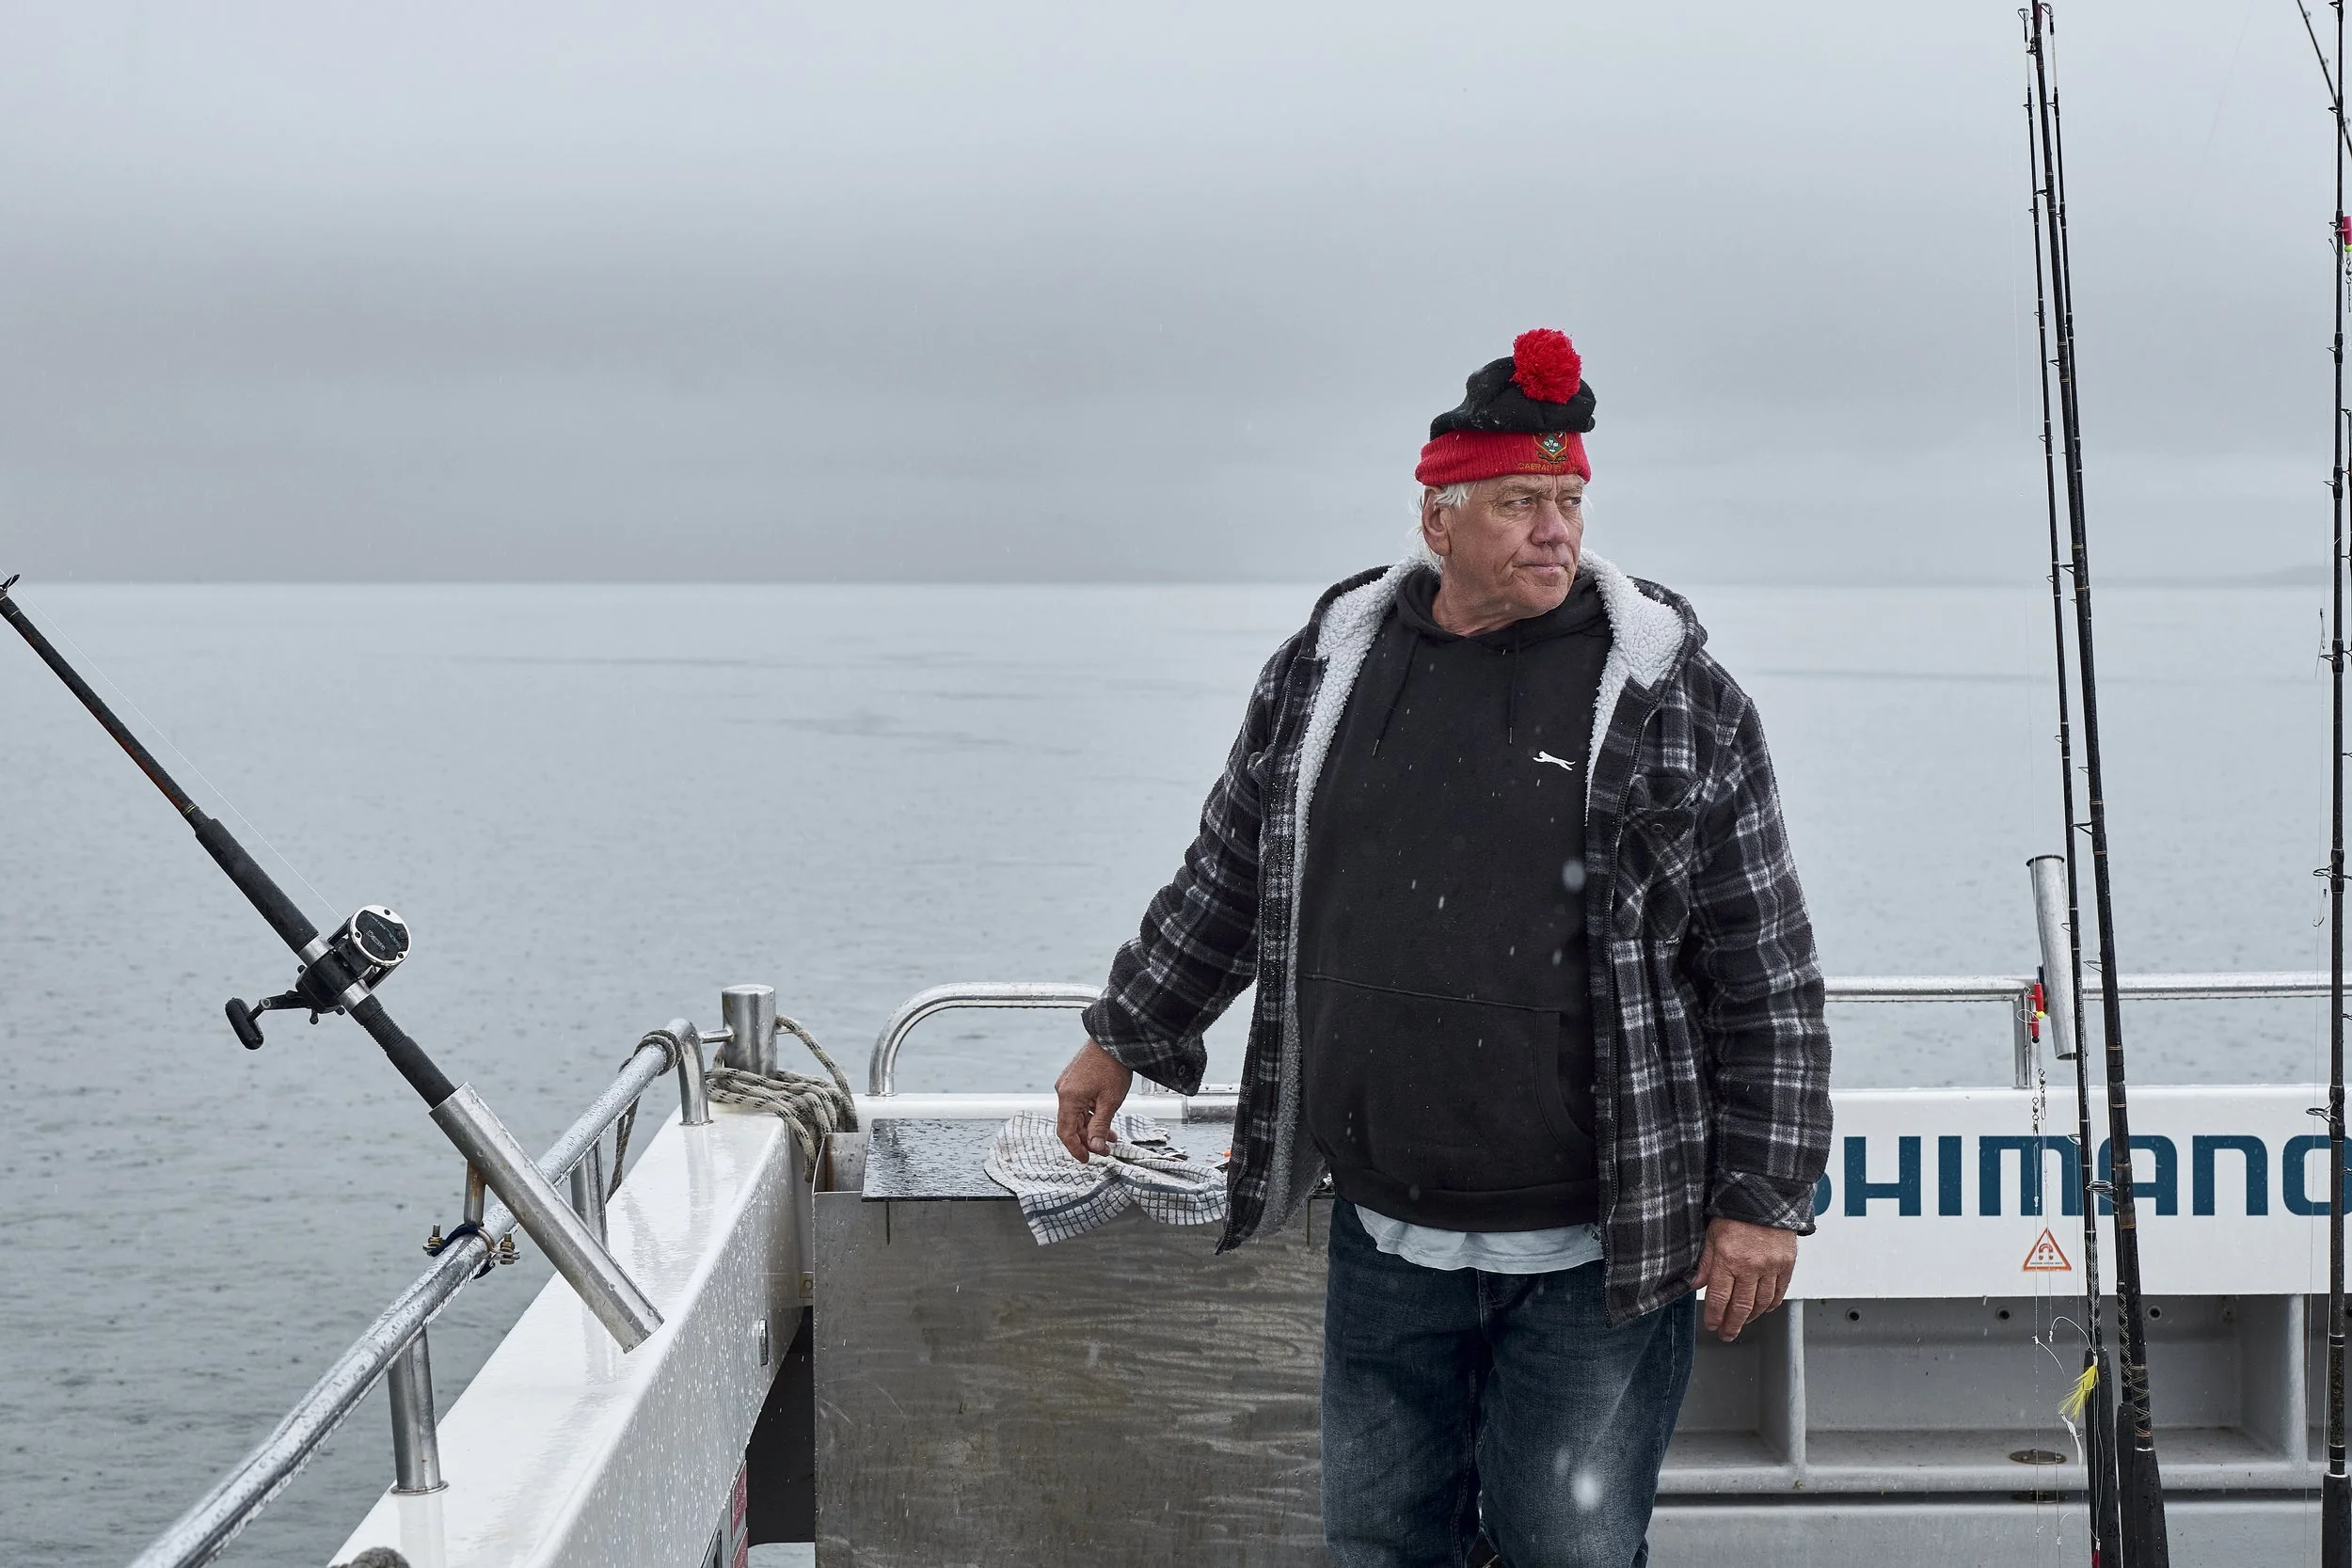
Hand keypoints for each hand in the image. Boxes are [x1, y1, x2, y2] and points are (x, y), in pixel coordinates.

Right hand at [1054, 1039, 1132, 1162]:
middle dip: (1088, 1139)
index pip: (1066, 1132)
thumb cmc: (1113, 1066)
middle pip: (1071, 1124)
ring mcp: (1068, 1084)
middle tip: (1105, 1149)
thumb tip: (1094, 1147)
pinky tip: (1105, 1118)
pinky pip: (1079, 1102)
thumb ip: (1100, 1126)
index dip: (1076, 1149)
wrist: (1115, 1038)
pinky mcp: (1074, 1079)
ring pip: (1076, 1114)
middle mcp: (1063, 1091)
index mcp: (1069, 1098)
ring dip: (1091, 1126)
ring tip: (1110, 1135)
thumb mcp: (1110, 1102)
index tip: (1087, 1159)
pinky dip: (1090, 1113)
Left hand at [1690, 1217, 1795, 1341]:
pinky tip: (1764, 1309)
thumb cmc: (1735, 1211)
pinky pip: (1779, 1292)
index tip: (1712, 1325)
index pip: (1720, 1297)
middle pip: (1742, 1307)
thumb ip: (1705, 1262)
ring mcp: (1771, 1266)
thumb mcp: (1711, 1234)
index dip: (1715, 1316)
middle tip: (1726, 1333)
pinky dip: (1771, 1304)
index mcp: (1729, 1258)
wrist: (1766, 1195)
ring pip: (1762, 1303)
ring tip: (1743, 1322)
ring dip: (1752, 1317)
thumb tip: (1695, 1285)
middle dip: (1732, 1324)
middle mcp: (1751, 1266)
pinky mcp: (1787, 1264)